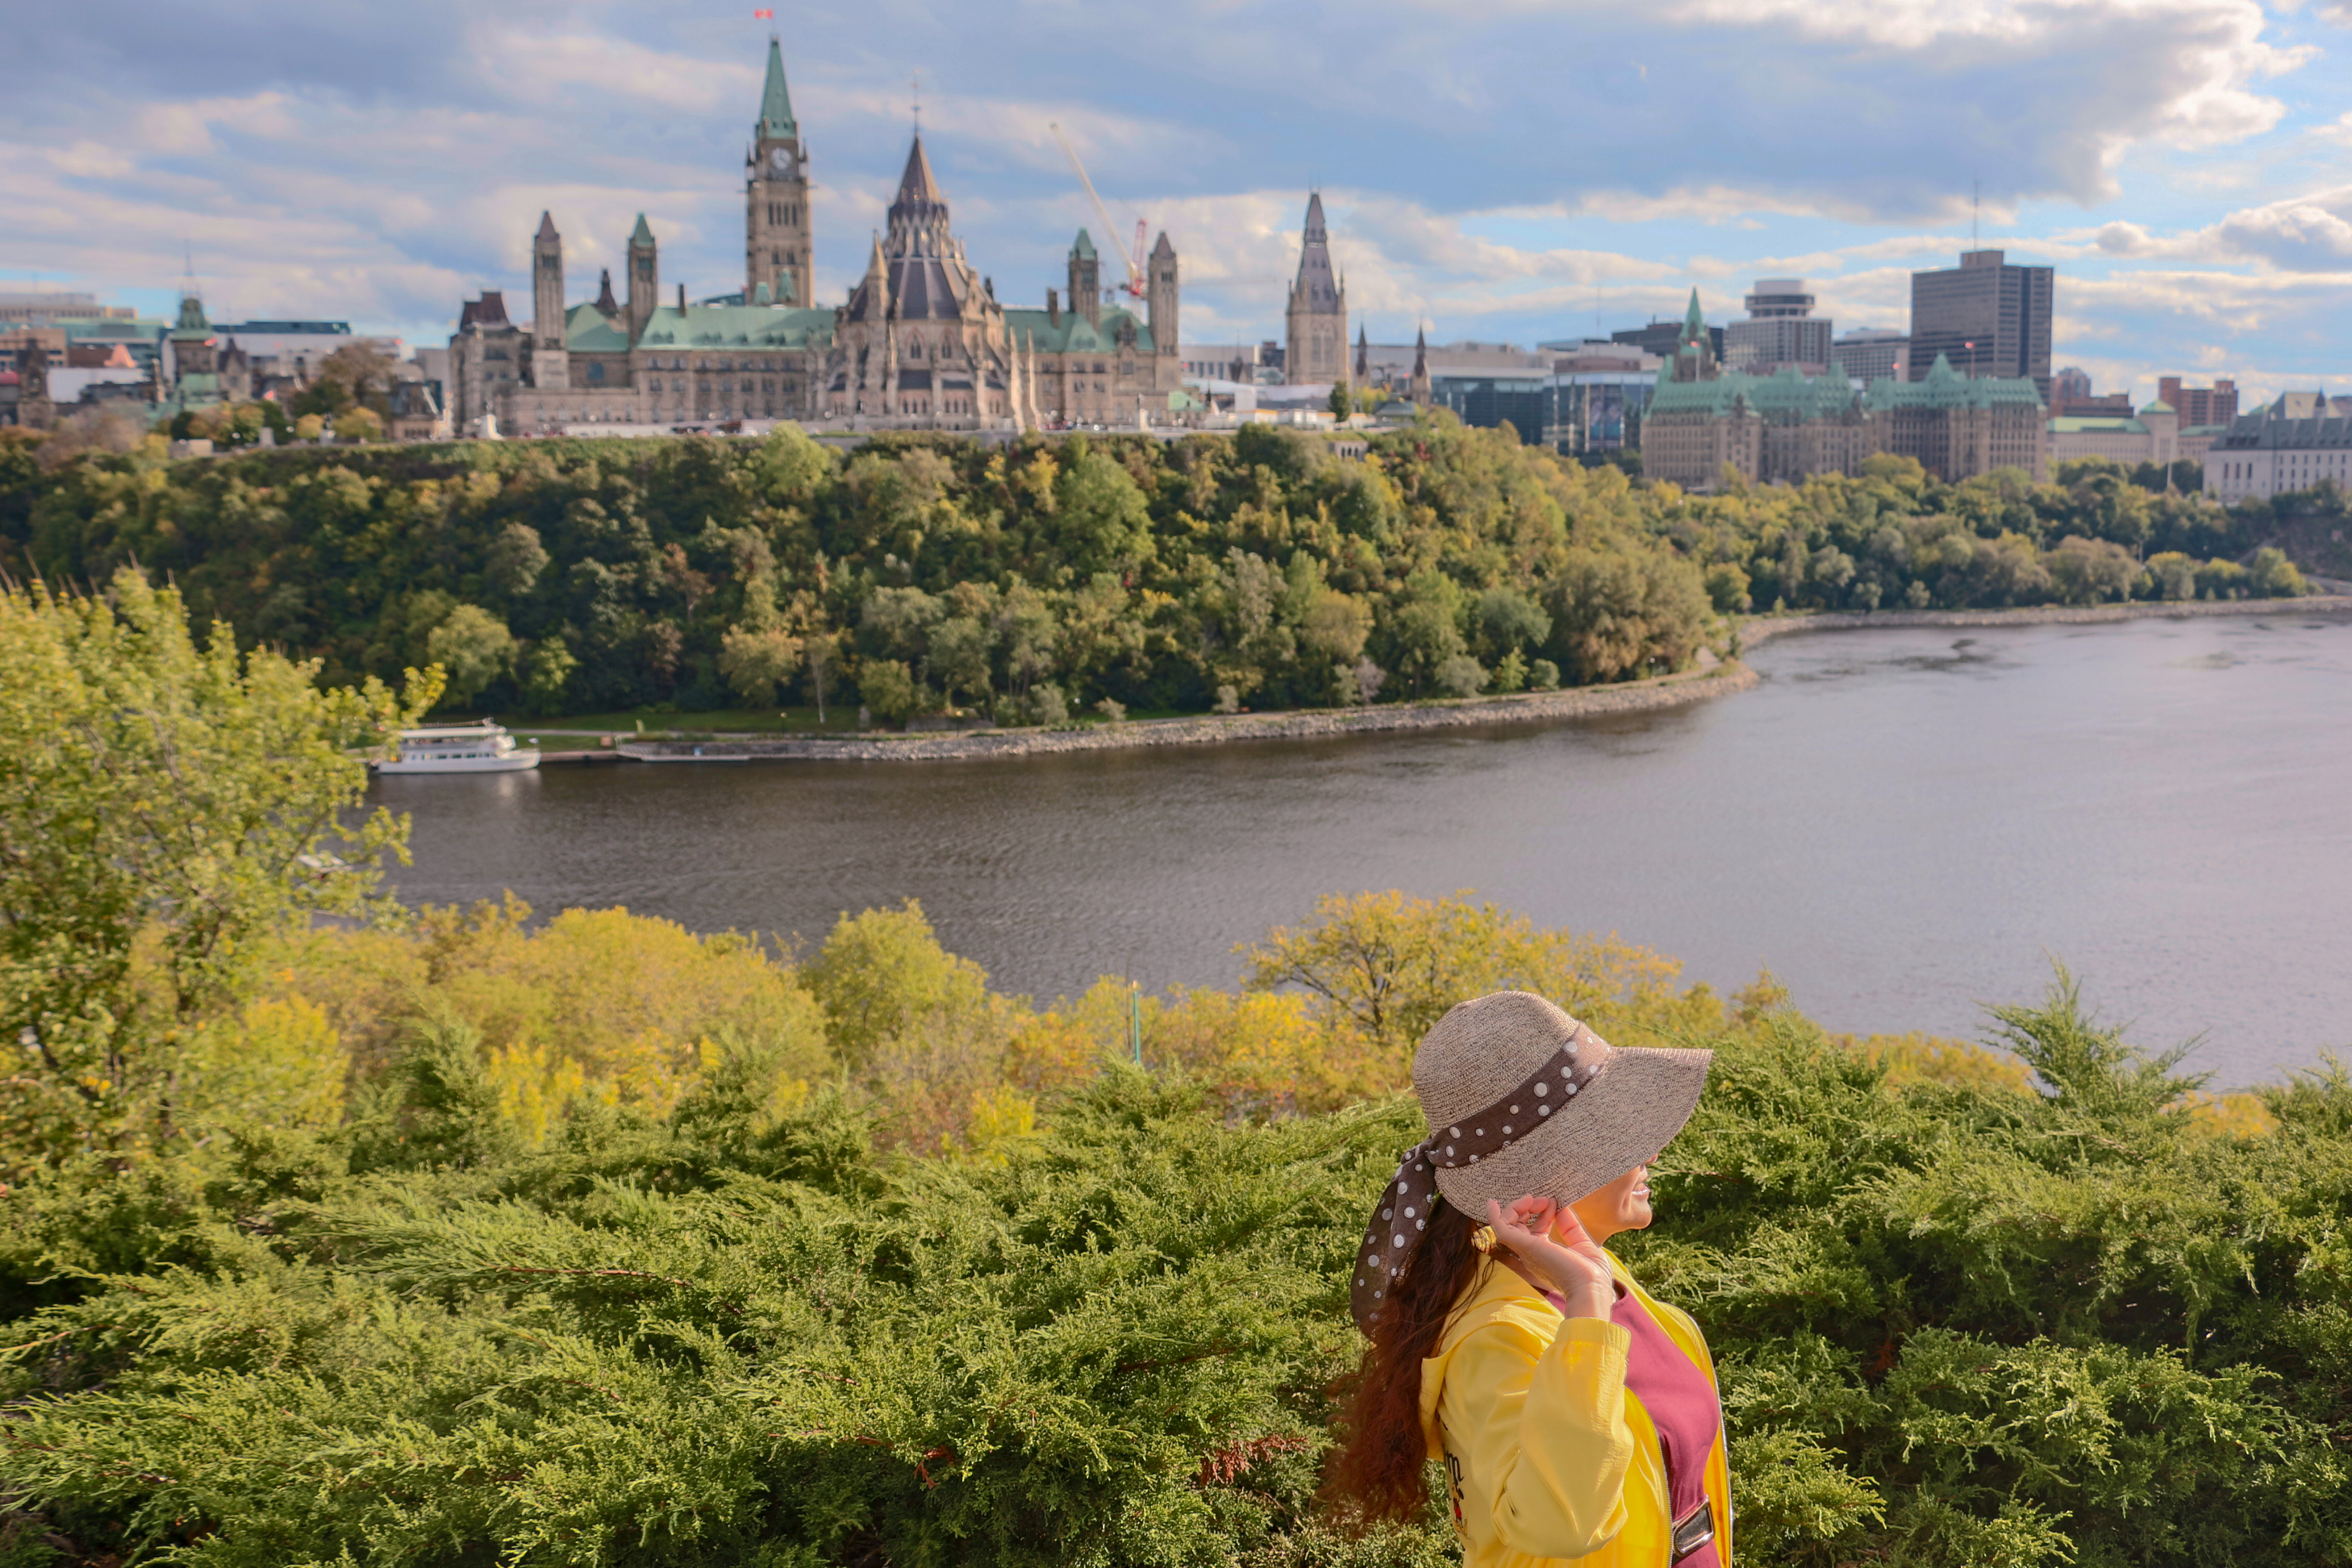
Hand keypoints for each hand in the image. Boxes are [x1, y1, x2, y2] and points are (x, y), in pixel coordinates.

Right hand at [1487, 1196, 1613, 1319]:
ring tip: (1532, 1199)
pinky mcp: (1525, 1247)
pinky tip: (1493, 1203)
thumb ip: (1570, 1226)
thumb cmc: (1592, 1275)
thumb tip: (1562, 1207)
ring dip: (1516, 1207)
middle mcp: (1531, 1254)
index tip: (1555, 1202)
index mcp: (1545, 1255)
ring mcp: (1526, 1251)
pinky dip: (1495, 1215)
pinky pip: (1501, 1229)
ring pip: (1507, 1225)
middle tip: (1543, 1199)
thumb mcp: (1583, 1244)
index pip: (1534, 1228)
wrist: (1591, 1290)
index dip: (1542, 1211)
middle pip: (1518, 1226)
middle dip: (1527, 1207)